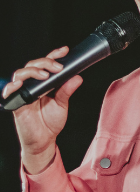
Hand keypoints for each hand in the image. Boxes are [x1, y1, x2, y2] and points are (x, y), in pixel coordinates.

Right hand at [2, 46, 82, 174]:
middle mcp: (32, 85)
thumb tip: (77, 77)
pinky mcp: (16, 103)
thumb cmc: (50, 122)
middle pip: (33, 65)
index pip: (46, 65)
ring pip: (21, 74)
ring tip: (45, 75)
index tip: (65, 50)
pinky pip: (10, 92)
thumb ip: (67, 90)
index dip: (54, 55)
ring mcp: (23, 93)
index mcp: (44, 83)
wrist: (43, 140)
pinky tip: (18, 84)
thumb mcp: (62, 104)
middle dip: (46, 62)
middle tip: (58, 67)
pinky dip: (11, 86)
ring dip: (32, 71)